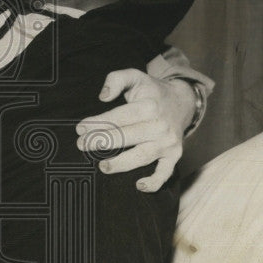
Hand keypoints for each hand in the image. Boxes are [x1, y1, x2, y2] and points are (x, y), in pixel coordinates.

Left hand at [75, 69, 195, 191]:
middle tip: (82, 145)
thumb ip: (116, 79)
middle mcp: (160, 125)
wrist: (182, 102)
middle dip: (102, 141)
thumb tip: (103, 96)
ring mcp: (168, 142)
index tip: (80, 128)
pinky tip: (138, 185)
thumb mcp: (135, 76)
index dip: (97, 123)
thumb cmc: (151, 91)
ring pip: (142, 156)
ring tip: (102, 166)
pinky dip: (154, 182)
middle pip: (127, 136)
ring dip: (121, 163)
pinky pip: (165, 172)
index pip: (119, 117)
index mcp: (149, 106)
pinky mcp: (174, 155)